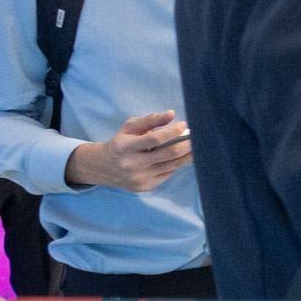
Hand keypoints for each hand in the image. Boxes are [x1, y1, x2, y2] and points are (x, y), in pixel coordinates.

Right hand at [67, 109, 189, 191]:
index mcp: (125, 147)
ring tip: (194, 146)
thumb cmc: (120, 143)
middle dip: (186, 144)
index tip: (184, 125)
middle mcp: (132, 164)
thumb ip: (150, 120)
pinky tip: (180, 157)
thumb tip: (171, 114)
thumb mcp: (129, 128)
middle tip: (197, 137)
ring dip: (187, 155)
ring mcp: (140, 178)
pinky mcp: (146, 187)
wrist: (104, 168)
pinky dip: (176, 164)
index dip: (172, 132)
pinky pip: (168, 174)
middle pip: (168, 154)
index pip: (155, 139)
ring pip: (172, 165)